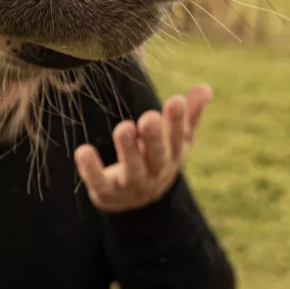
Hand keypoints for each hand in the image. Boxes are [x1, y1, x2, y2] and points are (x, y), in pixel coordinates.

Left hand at [74, 84, 211, 212]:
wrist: (137, 201)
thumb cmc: (158, 158)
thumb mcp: (176, 140)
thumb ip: (189, 115)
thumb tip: (206, 87)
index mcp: (172, 155)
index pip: (178, 137)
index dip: (178, 121)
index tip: (176, 100)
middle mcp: (155, 171)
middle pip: (158, 156)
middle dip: (155, 137)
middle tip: (149, 117)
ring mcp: (131, 184)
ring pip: (132, 169)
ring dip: (127, 150)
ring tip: (123, 128)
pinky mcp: (107, 193)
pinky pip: (99, 182)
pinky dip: (91, 169)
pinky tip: (83, 151)